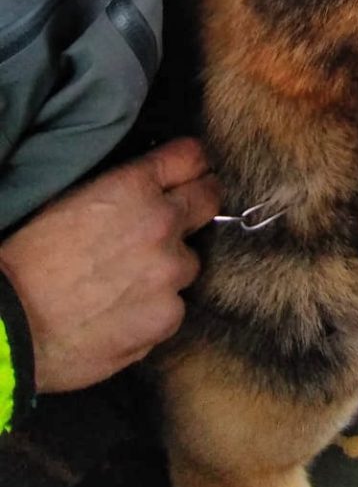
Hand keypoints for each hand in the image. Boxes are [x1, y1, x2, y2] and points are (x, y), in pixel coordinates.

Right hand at [0, 138, 220, 392]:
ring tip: (126, 281)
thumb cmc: (23, 261)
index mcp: (134, 186)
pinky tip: (120, 314)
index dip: (190, 165)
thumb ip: (121, 189)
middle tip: (178, 218)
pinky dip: (154, 309)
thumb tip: (148, 185)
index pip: (191, 157)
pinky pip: (173, 305)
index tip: (190, 172)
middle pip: (208, 198)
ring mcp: (170, 271)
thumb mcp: (67, 199)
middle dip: (197, 203)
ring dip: (168, 267)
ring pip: (189, 261)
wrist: (5, 328)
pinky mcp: (168, 315)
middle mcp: (163, 222)